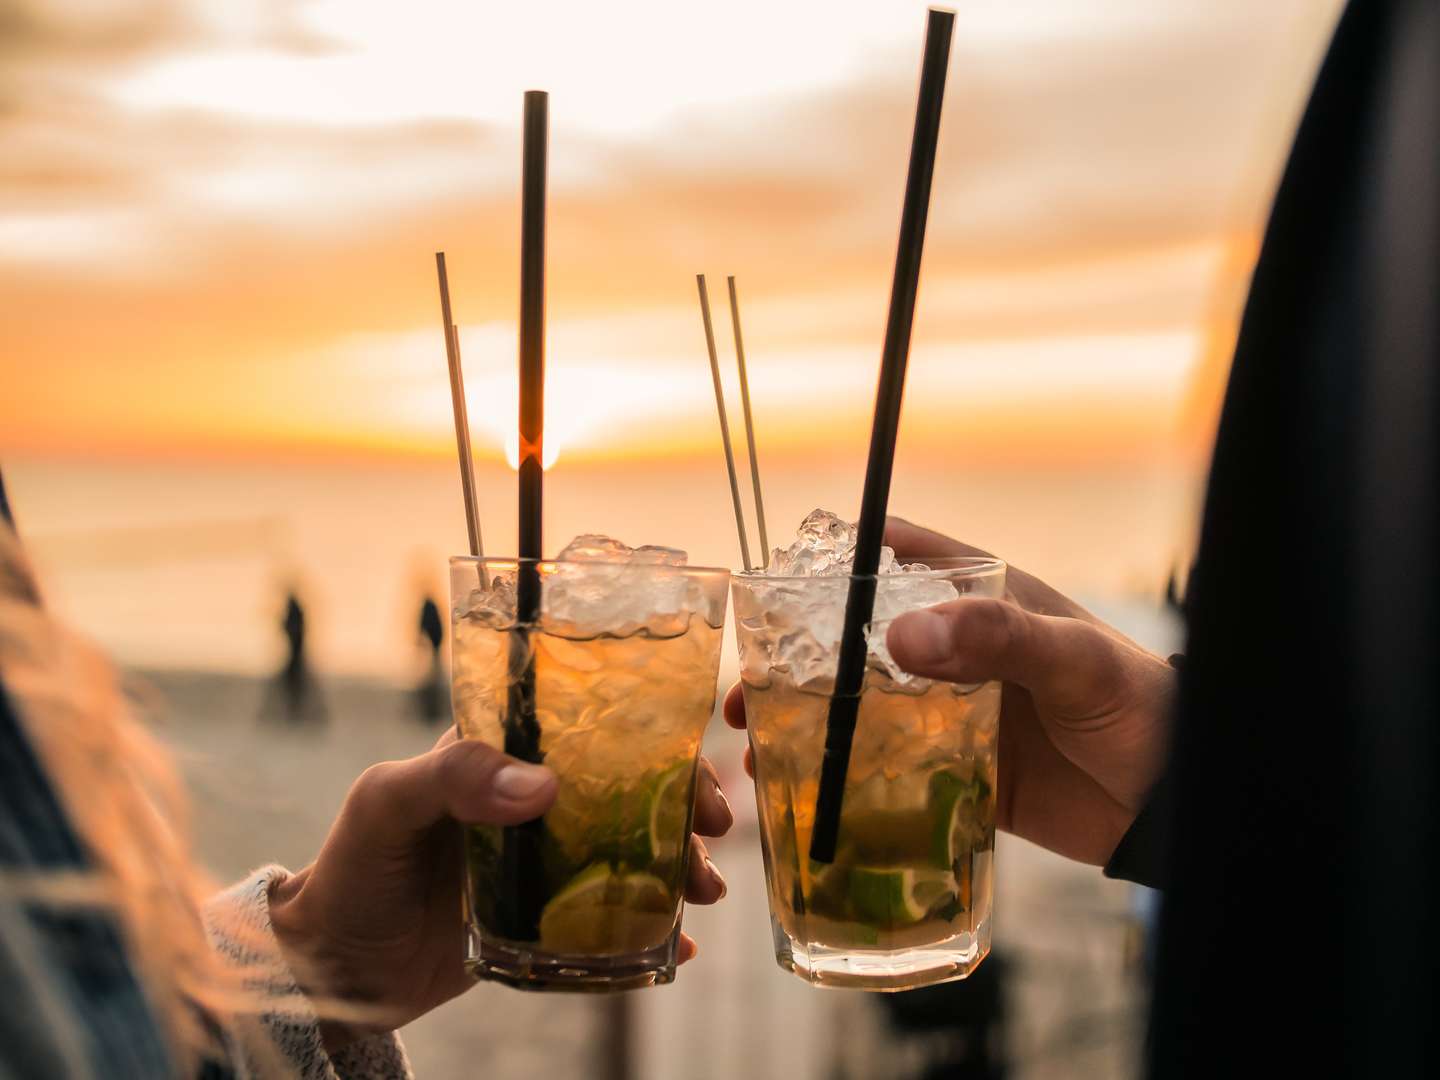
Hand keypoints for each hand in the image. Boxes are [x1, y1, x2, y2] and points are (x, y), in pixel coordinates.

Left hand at [269, 727, 732, 1039]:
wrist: (331, 967)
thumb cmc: (353, 866)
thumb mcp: (388, 803)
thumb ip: (453, 778)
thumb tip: (542, 786)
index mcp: (502, 758)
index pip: (589, 732)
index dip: (651, 743)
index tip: (692, 766)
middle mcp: (530, 804)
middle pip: (627, 793)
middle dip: (681, 807)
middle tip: (713, 832)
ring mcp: (543, 865)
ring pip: (629, 854)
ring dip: (677, 868)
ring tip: (706, 893)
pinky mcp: (544, 922)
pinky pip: (608, 923)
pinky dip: (650, 935)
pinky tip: (679, 951)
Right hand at [724, 516, 1172, 866]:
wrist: (1174, 808)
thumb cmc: (1141, 709)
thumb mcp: (1073, 662)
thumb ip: (996, 640)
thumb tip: (901, 638)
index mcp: (985, 599)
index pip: (899, 555)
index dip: (838, 558)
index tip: (780, 581)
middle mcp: (960, 649)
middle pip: (862, 636)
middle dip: (800, 654)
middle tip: (750, 685)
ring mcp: (954, 711)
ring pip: (864, 703)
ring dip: (811, 719)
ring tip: (758, 742)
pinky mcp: (957, 770)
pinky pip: (888, 769)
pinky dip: (844, 777)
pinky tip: (804, 791)